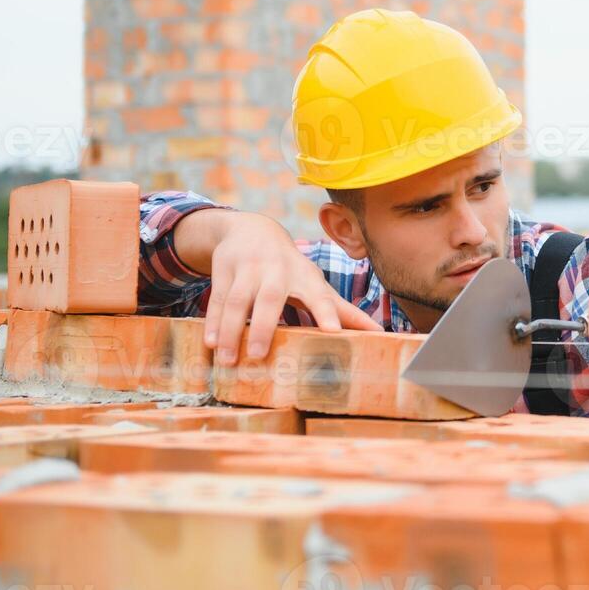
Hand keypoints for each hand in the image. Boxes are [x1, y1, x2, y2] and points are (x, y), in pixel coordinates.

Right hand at [183, 210, 380, 363]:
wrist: (252, 229)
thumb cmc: (291, 268)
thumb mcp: (315, 284)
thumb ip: (342, 312)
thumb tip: (379, 334)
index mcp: (305, 278)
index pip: (319, 296)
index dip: (328, 313)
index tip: (334, 333)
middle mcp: (277, 271)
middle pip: (271, 297)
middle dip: (264, 326)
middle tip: (258, 356)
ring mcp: (248, 268)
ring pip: (238, 300)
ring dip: (231, 330)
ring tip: (228, 360)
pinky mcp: (224, 269)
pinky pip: (217, 298)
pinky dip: (213, 322)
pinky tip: (210, 344)